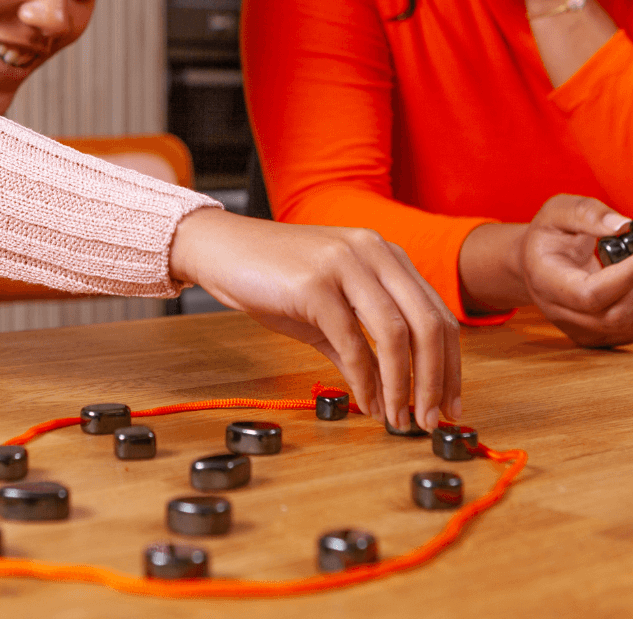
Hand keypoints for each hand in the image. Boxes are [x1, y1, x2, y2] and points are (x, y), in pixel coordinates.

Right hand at [169, 208, 460, 430]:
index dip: (451, 364)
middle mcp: (373, 252)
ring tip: (400, 419)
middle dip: (436, 381)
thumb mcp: (325, 310)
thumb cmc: (271, 276)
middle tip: (432, 421)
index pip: (437, 313)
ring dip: (403, 387)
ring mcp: (344, 264)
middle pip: (428, 324)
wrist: (220, 249)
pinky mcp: (315, 284)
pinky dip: (365, 381)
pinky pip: (352, 342)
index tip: (450, 403)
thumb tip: (387, 394)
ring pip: (396, 334)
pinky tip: (366, 403)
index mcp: (384, 254)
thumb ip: (359, 345)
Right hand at [521, 194, 632, 346]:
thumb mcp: (557, 212)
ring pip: (625, 326)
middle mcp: (558, 312)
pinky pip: (629, 331)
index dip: (625, 277)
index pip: (589, 293)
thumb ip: (586, 213)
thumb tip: (624, 226)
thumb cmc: (547, 237)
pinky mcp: (596, 337)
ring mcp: (578, 329)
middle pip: (613, 315)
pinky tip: (630, 283)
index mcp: (545, 281)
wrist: (535, 263)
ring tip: (629, 266)